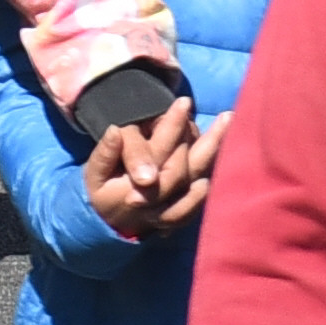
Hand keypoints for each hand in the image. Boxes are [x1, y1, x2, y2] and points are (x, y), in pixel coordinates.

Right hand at [79, 96, 214, 238]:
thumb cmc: (103, 189)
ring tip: (230, 127)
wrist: (110, 222)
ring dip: (215, 155)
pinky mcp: (181, 216)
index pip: (156, 152)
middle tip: (224, 116)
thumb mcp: (95, 172)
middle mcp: (154, 203)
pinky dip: (213, 176)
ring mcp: (170, 213)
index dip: (171, 126)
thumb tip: (116, 131)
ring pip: (197, 183)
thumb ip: (105, 153)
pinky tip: (223, 155)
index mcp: (131, 188)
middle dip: (205, 140)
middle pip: (184, 169)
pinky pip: (201, 199)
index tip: (183, 101)